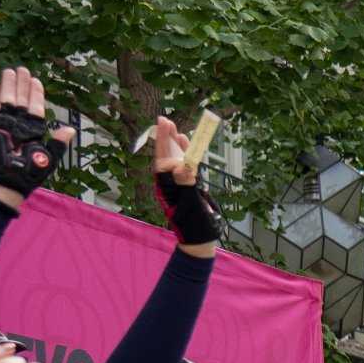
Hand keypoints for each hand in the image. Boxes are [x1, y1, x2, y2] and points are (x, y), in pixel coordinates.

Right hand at [0, 71, 71, 206]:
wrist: (7, 181)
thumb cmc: (28, 173)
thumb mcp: (48, 158)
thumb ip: (57, 143)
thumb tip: (70, 130)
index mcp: (33, 131)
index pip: (35, 107)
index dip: (36, 94)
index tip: (36, 80)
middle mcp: (18, 124)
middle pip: (21, 99)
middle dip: (21, 84)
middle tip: (22, 69)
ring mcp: (4, 123)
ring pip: (7, 98)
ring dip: (8, 84)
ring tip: (9, 70)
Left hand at [150, 115, 221, 249]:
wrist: (201, 242)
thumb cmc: (195, 227)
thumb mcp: (191, 205)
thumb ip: (187, 185)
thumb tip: (184, 167)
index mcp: (166, 188)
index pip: (163, 161)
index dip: (164, 143)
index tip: (166, 127)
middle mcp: (170, 186)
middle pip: (165, 158)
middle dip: (165, 139)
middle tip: (164, 120)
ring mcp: (179, 188)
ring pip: (174, 162)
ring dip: (175, 146)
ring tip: (175, 129)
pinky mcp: (189, 190)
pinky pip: (185, 169)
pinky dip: (186, 157)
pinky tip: (187, 147)